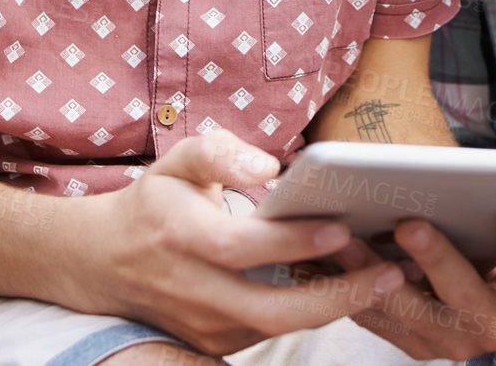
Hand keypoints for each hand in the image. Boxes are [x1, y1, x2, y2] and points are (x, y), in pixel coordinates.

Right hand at [61, 129, 405, 356]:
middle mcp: (192, 291)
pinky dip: (315, 314)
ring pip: (279, 328)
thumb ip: (219, 152)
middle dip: (338, 297)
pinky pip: (273, 332)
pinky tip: (352, 289)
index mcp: (182, 239)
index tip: (341, 224)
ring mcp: (203, 325)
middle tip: (393, 273)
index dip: (293, 241)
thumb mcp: (176, 162)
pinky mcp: (215, 342)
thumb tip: (269, 165)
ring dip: (337, 308)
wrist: (103, 262)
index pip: (243, 248)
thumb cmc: (153, 204)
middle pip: (272, 310)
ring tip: (387, 279)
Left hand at [343, 213, 495, 358]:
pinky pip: (379, 319)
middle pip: (464, 295)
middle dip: (436, 258)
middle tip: (410, 224)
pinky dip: (352, 289)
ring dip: (374, 273)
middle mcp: (493, 326)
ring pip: (408, 310)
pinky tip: (327, 258)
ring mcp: (451, 341)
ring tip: (348, 238)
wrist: (494, 308)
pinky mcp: (415, 345)